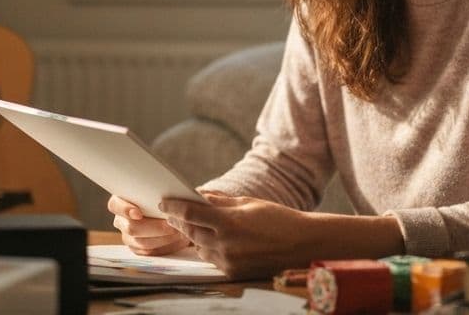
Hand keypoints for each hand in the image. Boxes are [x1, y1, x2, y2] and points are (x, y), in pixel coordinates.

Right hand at [108, 194, 190, 255]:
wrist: (173, 211)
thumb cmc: (166, 197)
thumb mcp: (160, 191)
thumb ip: (158, 193)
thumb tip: (165, 198)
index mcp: (120, 201)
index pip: (115, 205)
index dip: (125, 210)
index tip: (138, 214)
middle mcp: (121, 220)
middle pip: (131, 228)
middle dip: (155, 227)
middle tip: (172, 224)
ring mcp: (128, 236)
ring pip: (142, 242)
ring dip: (164, 238)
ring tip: (180, 232)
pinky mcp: (138, 249)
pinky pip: (150, 252)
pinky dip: (166, 246)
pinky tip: (178, 240)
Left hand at [158, 193, 315, 278]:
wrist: (303, 245)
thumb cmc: (278, 219)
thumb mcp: (248, 203)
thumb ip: (220, 201)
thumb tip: (198, 195)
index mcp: (229, 222)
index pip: (191, 213)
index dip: (174, 206)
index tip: (164, 201)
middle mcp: (226, 244)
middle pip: (191, 231)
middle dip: (180, 221)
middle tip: (172, 213)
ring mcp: (229, 261)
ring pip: (199, 247)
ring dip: (194, 235)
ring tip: (192, 225)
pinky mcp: (234, 272)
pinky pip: (212, 259)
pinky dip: (208, 248)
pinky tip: (213, 239)